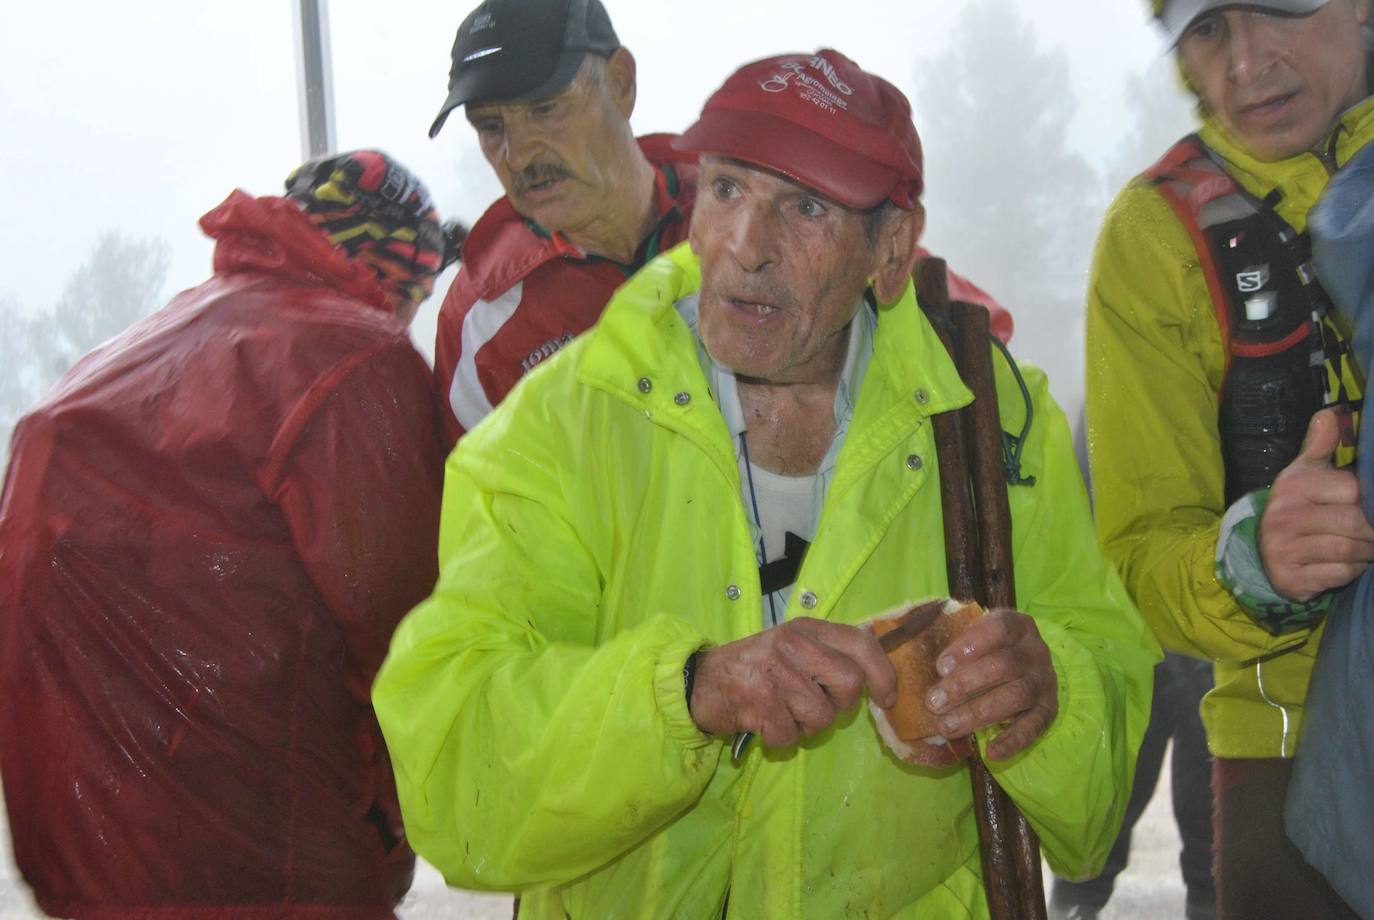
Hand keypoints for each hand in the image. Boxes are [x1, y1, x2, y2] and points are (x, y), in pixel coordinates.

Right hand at [690, 617, 896, 748]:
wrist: (698, 682)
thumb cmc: (753, 669)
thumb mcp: (791, 649)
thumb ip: (828, 655)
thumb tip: (876, 678)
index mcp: (805, 628)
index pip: (860, 642)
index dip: (883, 673)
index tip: (887, 698)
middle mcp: (791, 644)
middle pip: (850, 683)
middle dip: (840, 705)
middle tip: (816, 706)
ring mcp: (774, 671)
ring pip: (822, 716)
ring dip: (806, 727)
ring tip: (783, 713)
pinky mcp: (757, 700)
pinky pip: (791, 736)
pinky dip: (780, 739)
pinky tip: (764, 723)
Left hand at [922, 610, 1056, 759]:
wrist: (1029, 665)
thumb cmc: (988, 649)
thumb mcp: (975, 635)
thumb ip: (951, 639)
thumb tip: (906, 654)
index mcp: (1018, 626)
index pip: (998, 629)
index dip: (969, 646)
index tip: (940, 666)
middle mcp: (1036, 652)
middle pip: (1004, 665)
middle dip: (965, 685)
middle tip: (933, 702)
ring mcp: (1044, 682)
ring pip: (1016, 696)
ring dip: (979, 712)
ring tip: (948, 726)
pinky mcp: (1049, 710)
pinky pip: (1034, 727)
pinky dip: (1013, 740)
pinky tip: (990, 752)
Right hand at [1260, 408, 1373, 600]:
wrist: (1269, 554)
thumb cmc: (1300, 506)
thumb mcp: (1306, 472)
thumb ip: (1321, 443)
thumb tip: (1332, 412)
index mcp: (1291, 487)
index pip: (1352, 490)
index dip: (1367, 499)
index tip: (1363, 503)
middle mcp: (1281, 518)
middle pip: (1354, 523)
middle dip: (1371, 530)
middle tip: (1369, 530)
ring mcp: (1282, 551)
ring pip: (1351, 551)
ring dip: (1366, 551)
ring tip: (1361, 546)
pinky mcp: (1290, 580)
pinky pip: (1340, 574)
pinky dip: (1350, 571)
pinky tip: (1344, 564)